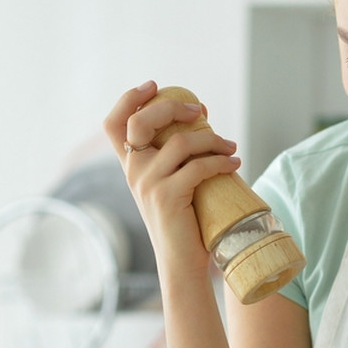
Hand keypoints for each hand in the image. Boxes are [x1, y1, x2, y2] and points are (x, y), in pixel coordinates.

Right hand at [102, 80, 240, 278]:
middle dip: (173, 107)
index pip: (113, 124)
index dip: (128, 99)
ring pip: (182, 142)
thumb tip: (201, 115)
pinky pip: (199, 167)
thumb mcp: (171, 182)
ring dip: (213, 140)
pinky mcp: (168, 197)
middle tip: (200, 113)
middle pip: (142, 121)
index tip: (153, 86)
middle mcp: (133, 171)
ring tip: (231, 147)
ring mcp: (148, 184)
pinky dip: (221, 162)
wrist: (181, 261)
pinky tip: (234, 164)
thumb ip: (175, 155)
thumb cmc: (183, 220)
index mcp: (130, 166)